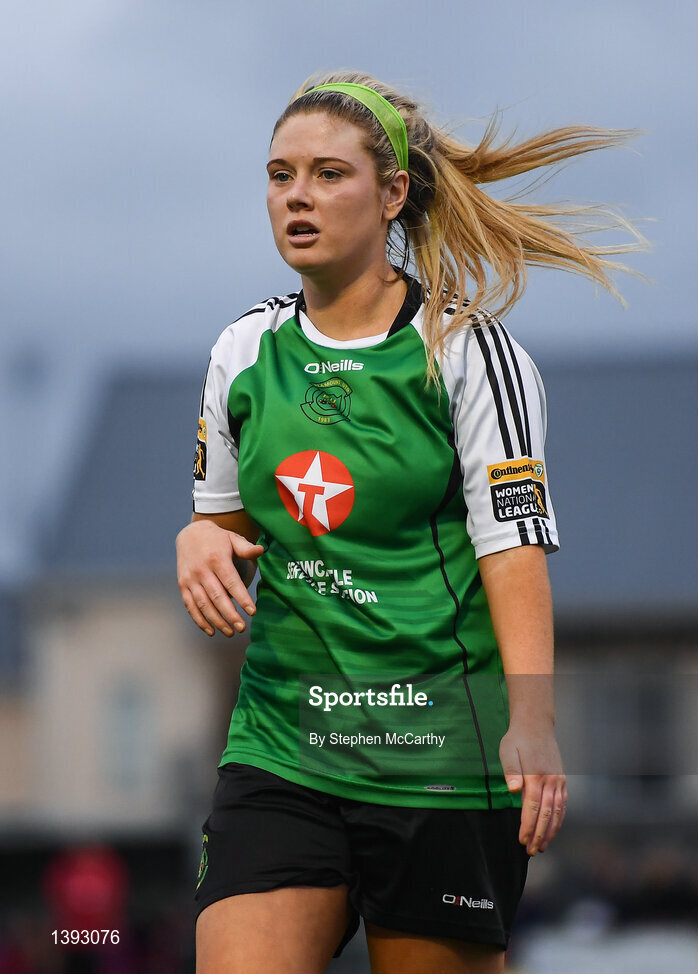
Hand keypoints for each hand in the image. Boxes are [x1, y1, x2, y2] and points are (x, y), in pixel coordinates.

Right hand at [176, 520, 264, 637]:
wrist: (190, 534)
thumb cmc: (218, 539)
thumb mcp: (232, 538)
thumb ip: (246, 548)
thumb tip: (262, 550)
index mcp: (217, 558)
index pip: (231, 582)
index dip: (242, 598)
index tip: (252, 611)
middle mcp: (202, 570)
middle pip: (217, 596)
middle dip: (230, 615)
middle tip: (242, 627)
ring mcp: (190, 579)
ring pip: (203, 604)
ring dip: (216, 621)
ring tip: (230, 632)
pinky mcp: (183, 585)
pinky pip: (190, 606)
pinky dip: (199, 620)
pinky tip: (211, 631)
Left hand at [499, 719, 566, 855]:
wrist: (536, 724)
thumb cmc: (518, 738)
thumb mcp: (507, 750)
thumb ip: (511, 772)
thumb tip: (513, 791)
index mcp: (535, 775)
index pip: (531, 808)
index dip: (527, 827)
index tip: (521, 841)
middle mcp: (551, 780)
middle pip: (546, 814)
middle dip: (539, 835)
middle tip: (531, 851)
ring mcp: (559, 780)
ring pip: (557, 812)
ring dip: (550, 831)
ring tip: (542, 847)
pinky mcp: (562, 779)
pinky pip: (563, 804)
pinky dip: (559, 819)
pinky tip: (553, 829)